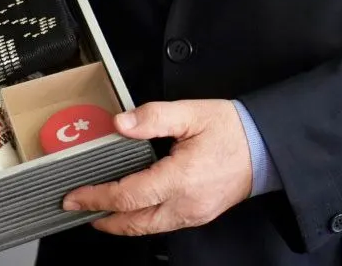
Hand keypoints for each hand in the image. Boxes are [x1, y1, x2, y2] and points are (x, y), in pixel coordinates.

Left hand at [61, 100, 252, 236]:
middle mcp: (186, 204)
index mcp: (181, 178)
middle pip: (134, 223)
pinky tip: (133, 208)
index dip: (97, 197)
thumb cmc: (233, 130)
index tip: (75, 196)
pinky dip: (141, 220)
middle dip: (102, 218)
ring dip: (121, 223)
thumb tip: (120, 124)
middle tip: (78, 207)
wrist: (267, 147)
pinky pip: (163, 224)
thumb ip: (153, 117)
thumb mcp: (192, 113)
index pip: (128, 196)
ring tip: (99, 210)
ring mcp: (194, 214)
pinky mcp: (200, 215)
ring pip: (148, 228)